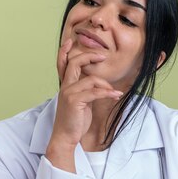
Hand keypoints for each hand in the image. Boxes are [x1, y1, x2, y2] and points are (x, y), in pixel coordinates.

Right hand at [46, 39, 122, 171]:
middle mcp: (64, 87)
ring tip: (114, 92)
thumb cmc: (74, 121)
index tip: (70, 41)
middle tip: (102, 56)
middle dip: (89, 56)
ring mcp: (68, 93)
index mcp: (64, 86)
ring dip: (105, 85)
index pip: (61, 63)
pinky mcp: (75, 101)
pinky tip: (116, 96)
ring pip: (90, 78)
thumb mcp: (80, 102)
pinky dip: (108, 93)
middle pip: (75, 63)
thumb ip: (85, 90)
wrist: (66, 137)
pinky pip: (95, 91)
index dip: (64, 51)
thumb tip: (98, 83)